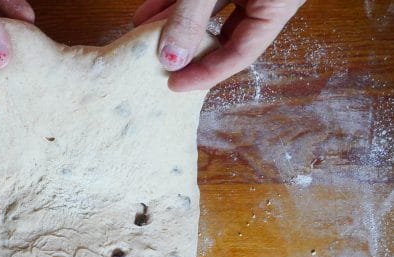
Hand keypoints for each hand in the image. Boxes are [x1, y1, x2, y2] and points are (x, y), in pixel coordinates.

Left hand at [133, 0, 305, 90]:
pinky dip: (174, 2)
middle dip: (184, 50)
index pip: (240, 54)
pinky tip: (147, 11)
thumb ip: (191, 16)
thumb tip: (169, 57)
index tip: (174, 86)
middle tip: (154, 66)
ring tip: (141, 37)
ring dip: (172, 24)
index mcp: (278, 5)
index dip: (206, 74)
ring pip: (206, 11)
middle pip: (220, 35)